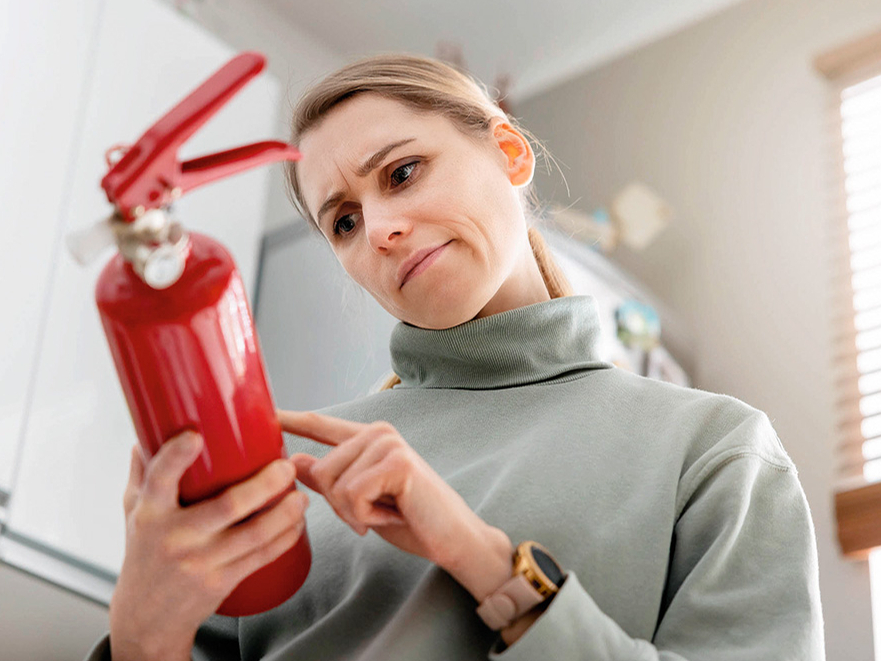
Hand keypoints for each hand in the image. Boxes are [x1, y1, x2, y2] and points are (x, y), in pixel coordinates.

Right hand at [109, 432, 308, 660]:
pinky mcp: (220, 582)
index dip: (176, 457)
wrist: (146, 617)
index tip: (194, 435)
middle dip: (264, 485)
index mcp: (150, 513)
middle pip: (227, 506)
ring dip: (285, 513)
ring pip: (253, 534)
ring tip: (300, 497)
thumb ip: (143, 472)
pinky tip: (297, 523)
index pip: (159, 480)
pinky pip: (260, 557)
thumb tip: (147, 431)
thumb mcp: (133, 513)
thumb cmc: (143, 555)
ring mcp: (200, 562)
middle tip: (285, 467)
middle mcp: (175, 537)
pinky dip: (284, 538)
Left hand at [277, 410, 512, 601]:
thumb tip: (293, 460)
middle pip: (320, 469)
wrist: (453, 540)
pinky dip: (366, 516)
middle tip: (373, 513)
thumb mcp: (360, 502)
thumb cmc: (410, 520)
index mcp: (368, 439)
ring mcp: (388, 443)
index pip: (321, 425)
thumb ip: (329, 480)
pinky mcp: (397, 462)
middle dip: (338, 505)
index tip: (264, 412)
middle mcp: (378, 432)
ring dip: (355, 512)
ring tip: (387, 512)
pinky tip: (393, 514)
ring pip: (334, 484)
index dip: (290, 419)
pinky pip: (352, 494)